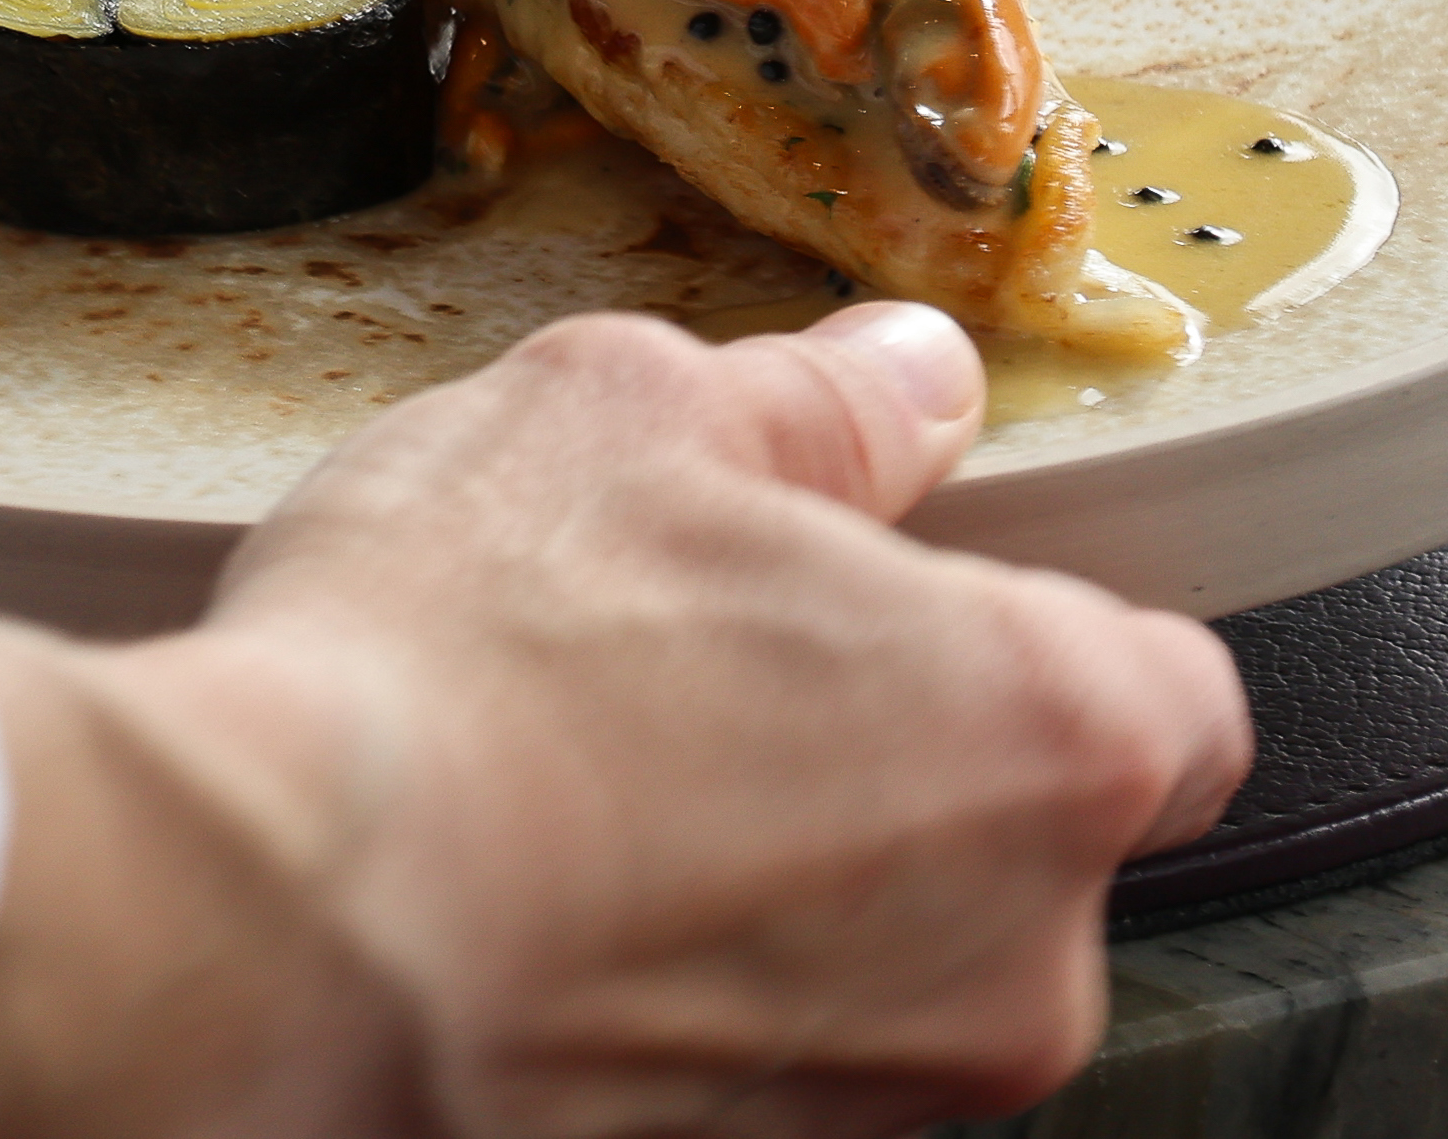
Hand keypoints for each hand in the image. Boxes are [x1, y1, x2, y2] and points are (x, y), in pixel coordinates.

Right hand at [0, 307, 1246, 1138]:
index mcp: (1056, 741)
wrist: (270, 935)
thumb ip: (821, 403)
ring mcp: (875, 1100)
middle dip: (892, 750)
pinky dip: (674, 970)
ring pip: (882, 953)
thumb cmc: (471, 669)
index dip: (1051, 626)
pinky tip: (532, 875)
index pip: (1176, 700)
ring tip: (583, 760)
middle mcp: (1019, 962)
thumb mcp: (633, 413)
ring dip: (777, 866)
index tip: (919, 577)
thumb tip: (906, 380)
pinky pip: (749, 1043)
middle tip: (710, 647)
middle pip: (1023, 839)